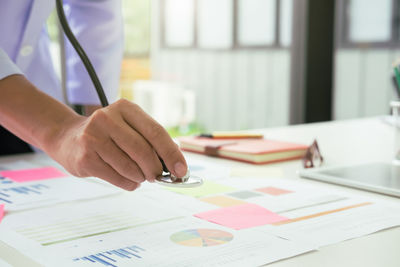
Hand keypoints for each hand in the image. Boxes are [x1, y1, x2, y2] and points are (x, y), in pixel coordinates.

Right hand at [45, 99, 187, 190]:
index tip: (182, 171)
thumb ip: (151, 141)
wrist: (67, 137)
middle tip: (158, 176)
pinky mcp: (85, 158)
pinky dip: (130, 183)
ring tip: (140, 175)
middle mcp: (107, 118)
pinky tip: (129, 179)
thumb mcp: (129, 127)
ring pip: (131, 168)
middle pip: (144, 151)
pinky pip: (118, 178)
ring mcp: (93, 138)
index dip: (172, 154)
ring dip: (142, 177)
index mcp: (125, 108)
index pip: (156, 132)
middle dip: (156, 169)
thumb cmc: (108, 134)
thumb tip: (176, 164)